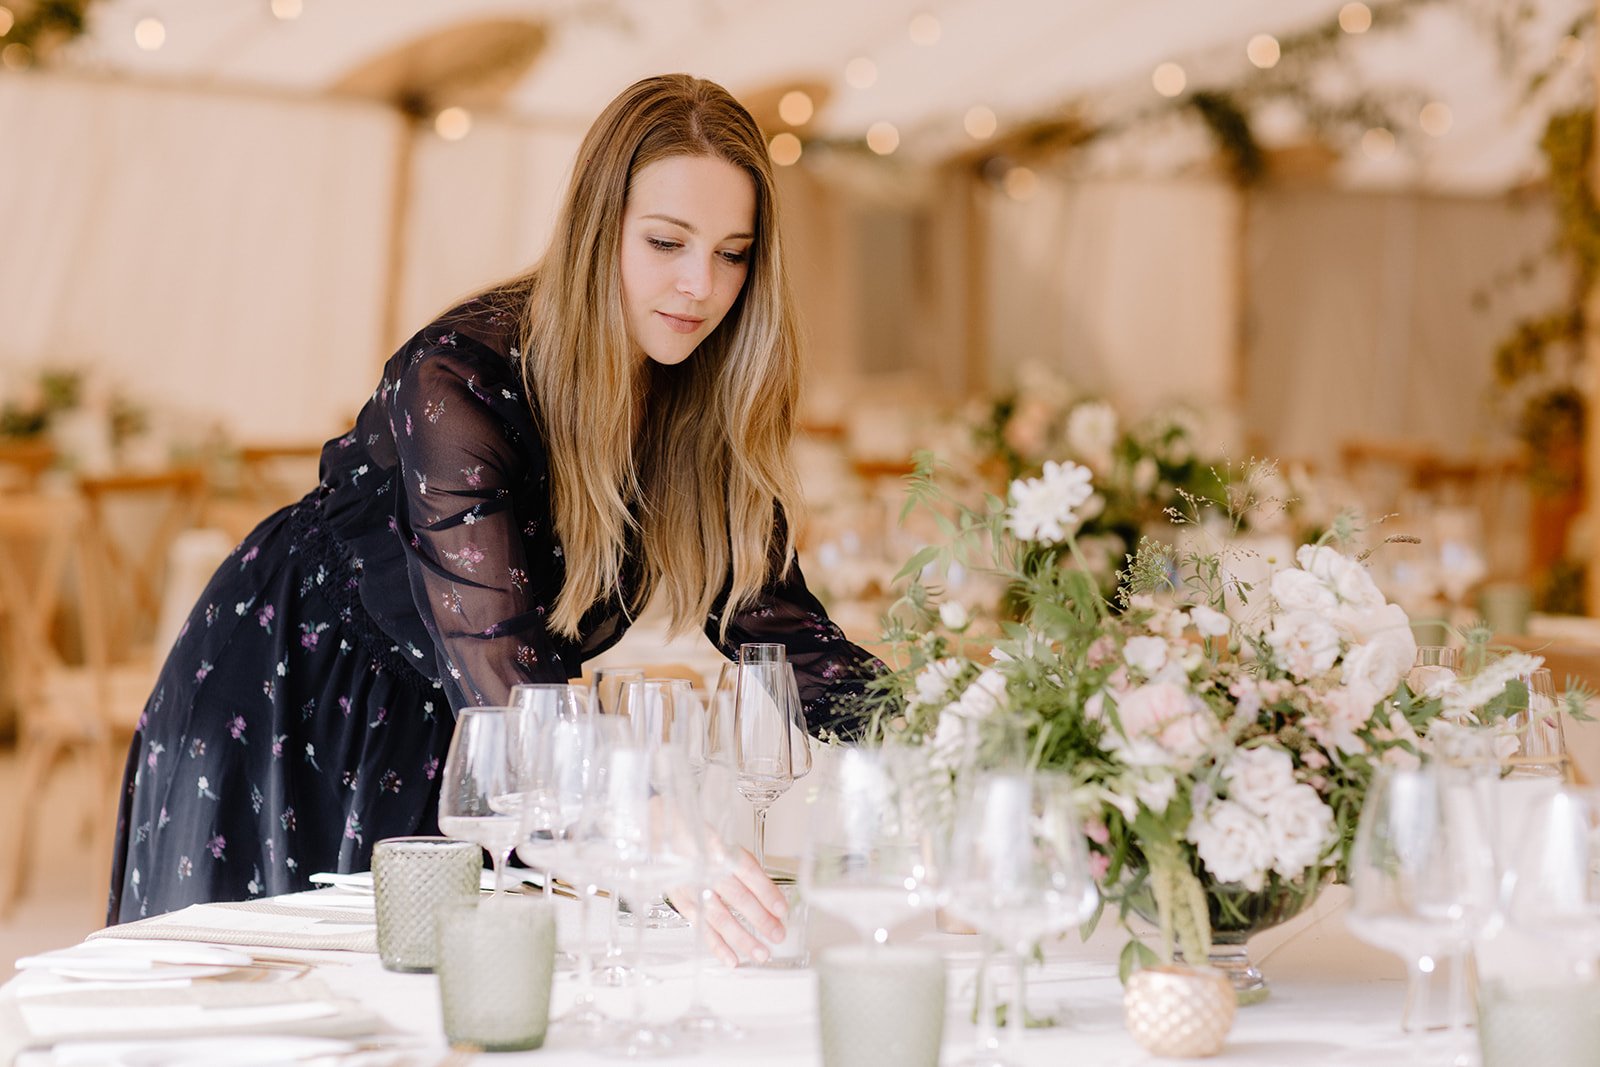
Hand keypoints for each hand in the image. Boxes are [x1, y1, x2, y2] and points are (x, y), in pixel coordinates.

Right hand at [668, 846, 787, 967]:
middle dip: (760, 919)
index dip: (766, 892)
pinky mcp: (683, 903)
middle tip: (778, 935)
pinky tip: (732, 959)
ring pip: (720, 918)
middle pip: (738, 897)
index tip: (782, 909)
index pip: (748, 873)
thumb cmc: (701, 840)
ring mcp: (693, 889)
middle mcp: (707, 870)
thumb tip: (770, 896)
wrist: (665, 834)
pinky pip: (702, 928)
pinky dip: (717, 946)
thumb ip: (745, 869)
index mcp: (721, 850)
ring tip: (761, 953)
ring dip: (742, 938)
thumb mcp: (725, 843)